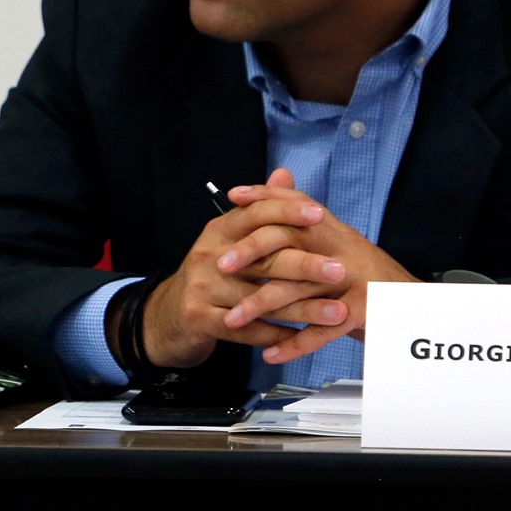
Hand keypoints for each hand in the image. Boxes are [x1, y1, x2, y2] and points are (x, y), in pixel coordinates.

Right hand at [135, 182, 349, 368]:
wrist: (170, 314)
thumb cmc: (212, 273)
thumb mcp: (230, 238)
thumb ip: (260, 209)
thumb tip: (285, 173)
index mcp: (218, 231)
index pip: (253, 214)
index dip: (286, 212)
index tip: (319, 214)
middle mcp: (208, 256)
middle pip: (263, 259)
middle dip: (306, 265)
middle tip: (340, 270)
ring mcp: (203, 289)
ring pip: (262, 299)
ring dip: (304, 308)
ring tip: (338, 313)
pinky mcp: (201, 320)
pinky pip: (247, 330)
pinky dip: (277, 335)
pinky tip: (305, 338)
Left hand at [220, 168, 417, 364]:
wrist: (415, 309)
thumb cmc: (367, 279)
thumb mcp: (339, 246)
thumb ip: (308, 226)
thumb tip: (277, 193)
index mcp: (334, 231)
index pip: (295, 203)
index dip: (264, 197)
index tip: (233, 198)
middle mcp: (342, 249)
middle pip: (289, 239)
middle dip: (250, 252)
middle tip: (220, 266)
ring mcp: (353, 281)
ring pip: (296, 290)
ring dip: (260, 306)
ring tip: (233, 320)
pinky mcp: (361, 312)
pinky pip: (320, 330)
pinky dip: (292, 345)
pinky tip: (270, 354)